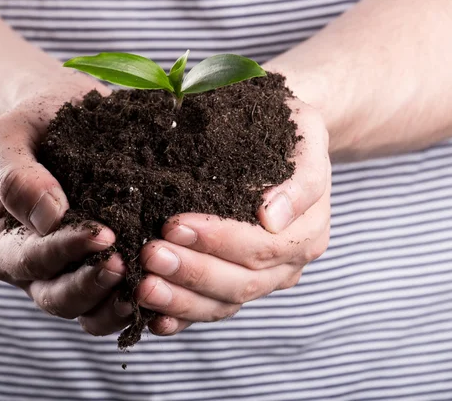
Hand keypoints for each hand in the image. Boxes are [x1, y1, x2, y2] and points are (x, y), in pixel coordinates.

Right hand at [0, 75, 134, 334]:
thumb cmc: (33, 125)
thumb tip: (49, 218)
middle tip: (126, 264)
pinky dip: (142, 300)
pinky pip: (121, 298)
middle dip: (93, 285)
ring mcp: (74, 272)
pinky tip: (168, 287)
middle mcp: (38, 269)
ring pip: (92, 310)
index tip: (102, 233)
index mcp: (5, 243)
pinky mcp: (108, 266)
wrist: (67, 117)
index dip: (66, 250)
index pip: (32, 259)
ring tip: (149, 285)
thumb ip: (16, 175)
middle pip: (60, 298)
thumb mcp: (8, 137)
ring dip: (118, 304)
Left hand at [136, 97, 330, 334]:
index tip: (173, 224)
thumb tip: (272, 217)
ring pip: (227, 302)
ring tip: (143, 287)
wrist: (288, 141)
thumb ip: (302, 178)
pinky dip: (185, 316)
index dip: (217, 240)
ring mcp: (266, 277)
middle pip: (242, 281)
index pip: (262, 245)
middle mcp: (289, 261)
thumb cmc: (292, 131)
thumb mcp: (307, 133)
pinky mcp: (241, 284)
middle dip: (192, 271)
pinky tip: (155, 319)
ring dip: (183, 299)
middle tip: (149, 255)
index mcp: (308, 229)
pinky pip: (214, 309)